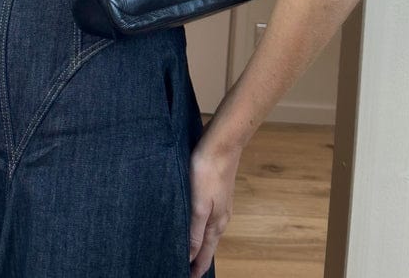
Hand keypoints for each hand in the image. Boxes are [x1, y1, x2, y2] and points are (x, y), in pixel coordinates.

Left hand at [187, 134, 241, 277]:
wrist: (222, 143)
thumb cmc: (208, 171)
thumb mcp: (199, 203)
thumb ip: (194, 230)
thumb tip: (190, 256)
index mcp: (216, 223)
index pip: (205, 253)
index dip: (196, 267)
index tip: (187, 277)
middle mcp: (221, 217)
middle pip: (209, 244)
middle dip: (198, 258)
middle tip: (186, 269)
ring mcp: (221, 204)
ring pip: (209, 231)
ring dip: (200, 243)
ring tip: (189, 252)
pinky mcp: (216, 192)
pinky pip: (209, 217)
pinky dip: (201, 227)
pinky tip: (195, 223)